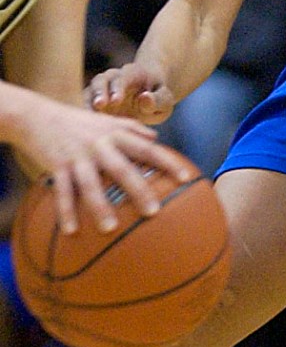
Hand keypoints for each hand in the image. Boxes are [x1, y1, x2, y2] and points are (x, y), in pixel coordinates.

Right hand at [13, 94, 192, 234]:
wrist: (38, 115)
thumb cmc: (78, 121)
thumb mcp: (107, 120)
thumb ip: (132, 127)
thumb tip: (155, 137)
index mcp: (116, 134)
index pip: (147, 148)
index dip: (167, 162)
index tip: (185, 177)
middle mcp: (100, 145)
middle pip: (123, 169)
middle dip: (138, 190)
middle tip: (153, 212)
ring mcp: (78, 156)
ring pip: (91, 184)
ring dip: (100, 207)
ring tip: (111, 229)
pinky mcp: (57, 166)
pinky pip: (63, 192)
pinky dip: (66, 211)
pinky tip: (72, 231)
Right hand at [87, 63, 175, 124]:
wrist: (147, 98)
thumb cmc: (158, 98)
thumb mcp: (165, 100)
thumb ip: (157, 99)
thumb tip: (145, 100)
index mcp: (132, 74)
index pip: (123, 77)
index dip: (118, 88)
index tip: (117, 101)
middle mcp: (113, 79)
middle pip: (101, 80)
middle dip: (99, 92)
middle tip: (99, 106)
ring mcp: (100, 90)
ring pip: (89, 92)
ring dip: (87, 103)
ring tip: (87, 118)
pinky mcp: (91, 103)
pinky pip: (83, 106)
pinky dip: (82, 115)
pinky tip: (83, 129)